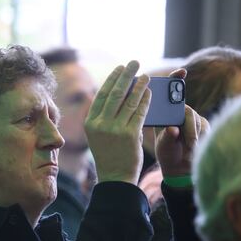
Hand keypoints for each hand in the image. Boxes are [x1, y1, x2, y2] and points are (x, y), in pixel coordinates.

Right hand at [86, 61, 150, 183]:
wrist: (115, 177)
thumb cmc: (109, 154)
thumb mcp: (97, 135)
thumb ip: (102, 116)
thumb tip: (112, 93)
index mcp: (91, 122)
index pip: (102, 94)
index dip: (112, 79)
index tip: (120, 68)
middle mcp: (101, 124)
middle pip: (115, 93)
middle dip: (126, 75)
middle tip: (134, 63)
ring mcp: (115, 130)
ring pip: (129, 101)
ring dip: (139, 86)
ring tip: (145, 76)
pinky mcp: (130, 135)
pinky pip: (139, 112)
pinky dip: (145, 101)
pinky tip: (149, 93)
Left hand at [155, 69, 209, 176]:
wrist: (180, 169)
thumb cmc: (168, 154)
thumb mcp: (164, 145)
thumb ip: (167, 137)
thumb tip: (174, 129)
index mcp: (166, 112)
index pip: (171, 93)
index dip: (176, 79)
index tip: (181, 71)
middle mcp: (179, 112)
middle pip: (186, 109)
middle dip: (186, 124)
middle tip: (185, 139)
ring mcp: (193, 118)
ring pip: (195, 120)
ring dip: (191, 135)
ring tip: (188, 147)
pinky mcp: (204, 125)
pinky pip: (203, 127)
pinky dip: (198, 138)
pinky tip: (193, 147)